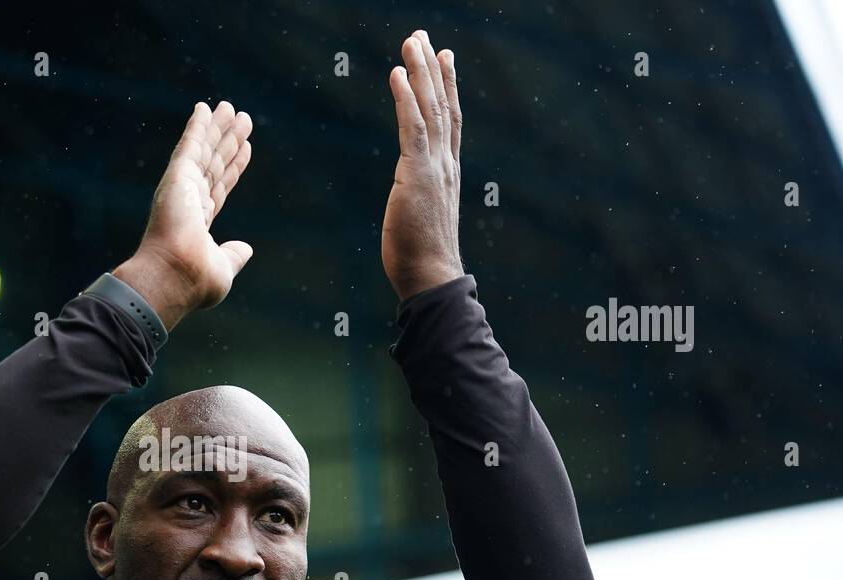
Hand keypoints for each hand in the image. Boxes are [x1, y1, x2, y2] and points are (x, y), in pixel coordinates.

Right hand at [114, 101, 253, 329]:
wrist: (175, 276)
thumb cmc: (196, 280)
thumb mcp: (223, 268)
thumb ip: (233, 255)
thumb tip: (246, 249)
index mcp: (198, 223)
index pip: (219, 188)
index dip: (232, 168)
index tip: (244, 149)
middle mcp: (189, 202)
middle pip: (214, 164)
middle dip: (228, 142)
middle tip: (242, 119)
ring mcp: (183, 188)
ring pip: (205, 151)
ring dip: (218, 128)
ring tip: (232, 108)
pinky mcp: (177, 177)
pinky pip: (190, 145)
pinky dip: (197, 126)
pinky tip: (205, 108)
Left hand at [381, 31, 464, 300]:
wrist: (430, 275)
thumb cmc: (422, 257)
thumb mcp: (420, 217)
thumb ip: (418, 197)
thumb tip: (411, 194)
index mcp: (446, 172)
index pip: (448, 121)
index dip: (447, 87)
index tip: (445, 58)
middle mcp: (444, 164)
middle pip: (440, 106)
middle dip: (432, 69)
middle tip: (423, 37)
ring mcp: (433, 167)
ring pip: (429, 109)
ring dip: (419, 72)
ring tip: (411, 42)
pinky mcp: (417, 175)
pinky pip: (412, 128)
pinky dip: (405, 99)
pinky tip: (397, 74)